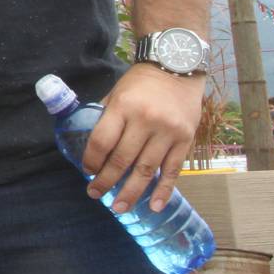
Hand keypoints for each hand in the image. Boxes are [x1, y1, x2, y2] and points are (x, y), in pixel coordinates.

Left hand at [81, 64, 204, 212]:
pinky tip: (153, 206)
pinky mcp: (186, 140)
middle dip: (106, 181)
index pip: (102, 142)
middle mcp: (145, 120)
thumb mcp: (116, 93)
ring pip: (146, 170)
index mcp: (123, 107)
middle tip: (95, 195)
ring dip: (131, 192)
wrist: (177, 66)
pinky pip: (173, 170)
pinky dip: (163, 190)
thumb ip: (106, 118)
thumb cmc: (141, 82)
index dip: (92, 161)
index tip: (87, 172)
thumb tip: (93, 148)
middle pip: (122, 160)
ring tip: (119, 207)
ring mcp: (168, 132)